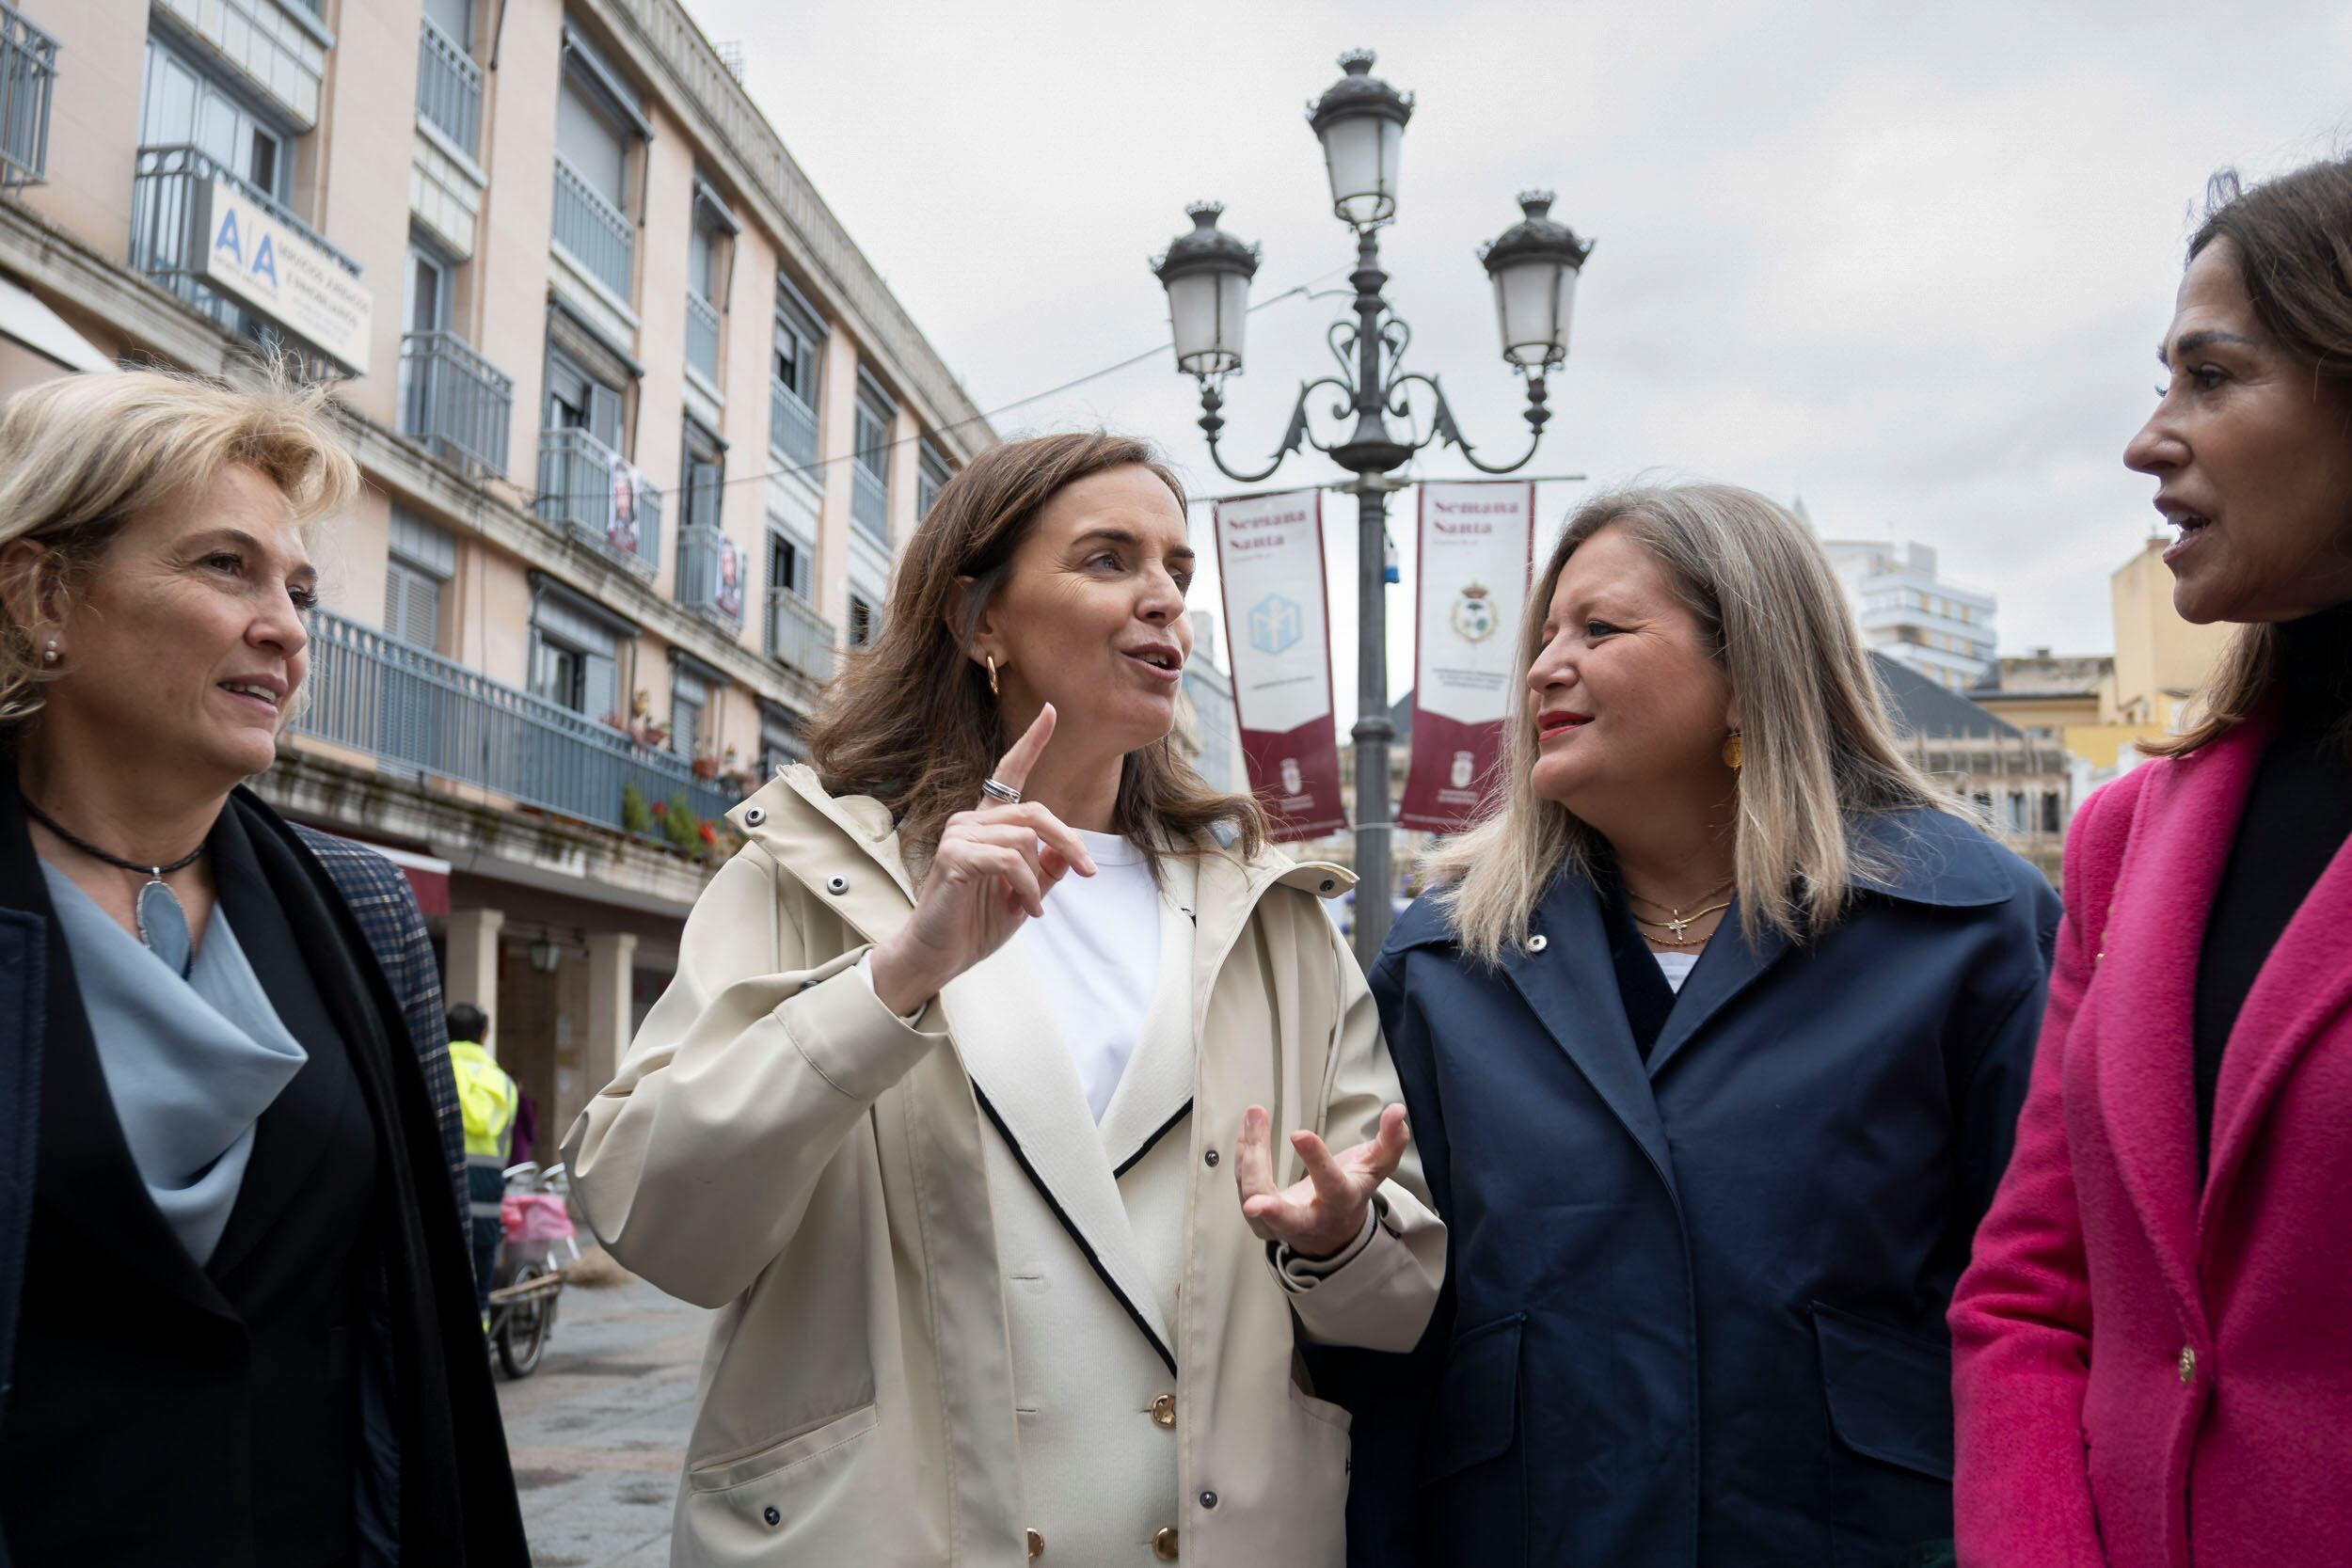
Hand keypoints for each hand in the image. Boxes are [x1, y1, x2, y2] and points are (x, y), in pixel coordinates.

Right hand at [868, 705, 1095, 1014]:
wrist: (940, 956)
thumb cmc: (977, 924)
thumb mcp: (1026, 894)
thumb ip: (1047, 870)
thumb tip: (1069, 849)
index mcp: (987, 823)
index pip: (1010, 773)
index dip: (1032, 742)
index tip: (1051, 711)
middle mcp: (970, 820)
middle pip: (1035, 812)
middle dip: (1069, 841)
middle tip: (1088, 873)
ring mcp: (959, 834)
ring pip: (1025, 839)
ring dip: (1038, 880)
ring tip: (1031, 908)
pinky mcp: (955, 855)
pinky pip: (1010, 859)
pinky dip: (1027, 887)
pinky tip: (1026, 911)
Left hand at [1233, 1102, 1409, 1259]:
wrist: (1331, 1232)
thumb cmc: (1352, 1192)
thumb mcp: (1376, 1169)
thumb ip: (1390, 1141)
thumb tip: (1397, 1110)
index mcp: (1340, 1204)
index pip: (1330, 1185)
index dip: (1316, 1160)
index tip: (1299, 1133)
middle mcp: (1309, 1220)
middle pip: (1286, 1219)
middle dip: (1270, 1210)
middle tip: (1254, 1203)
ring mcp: (1280, 1223)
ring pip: (1255, 1193)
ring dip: (1250, 1154)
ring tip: (1255, 1115)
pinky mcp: (1259, 1219)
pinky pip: (1244, 1186)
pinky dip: (1242, 1155)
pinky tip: (1247, 1130)